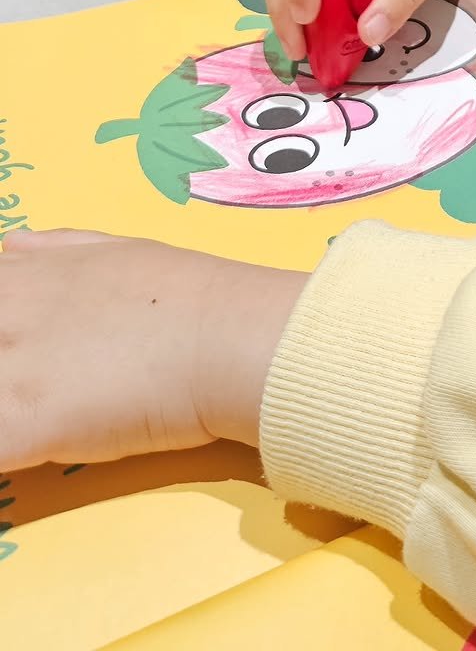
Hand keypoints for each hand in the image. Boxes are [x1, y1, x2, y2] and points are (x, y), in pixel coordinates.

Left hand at [0, 229, 305, 471]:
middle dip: (3, 367)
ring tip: (44, 418)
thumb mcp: (117, 249)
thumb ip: (55, 252)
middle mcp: (5, 316)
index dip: (2, 337)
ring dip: (5, 408)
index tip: (20, 353)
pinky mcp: (23, 426)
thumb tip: (12, 245)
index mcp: (20, 276)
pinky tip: (30, 455)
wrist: (227, 337)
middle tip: (41, 389)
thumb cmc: (187, 293)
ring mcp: (9, 370)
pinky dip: (6, 455)